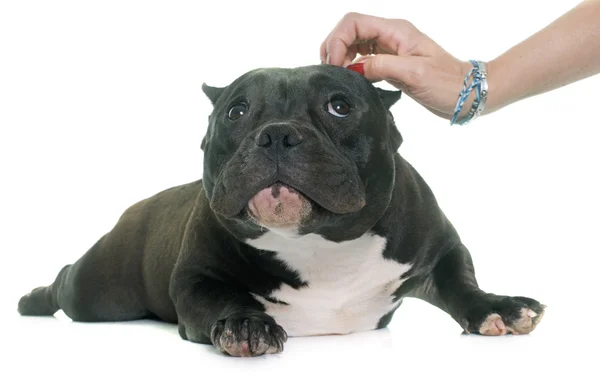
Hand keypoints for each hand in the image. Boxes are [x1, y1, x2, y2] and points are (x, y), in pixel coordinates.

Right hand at [320, 12, 473, 119]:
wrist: (466, 94)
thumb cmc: (447, 83)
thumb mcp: (414, 74)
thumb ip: (380, 67)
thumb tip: (352, 67)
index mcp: (396, 31)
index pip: (354, 22)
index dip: (337, 40)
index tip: (335, 64)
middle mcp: (390, 35)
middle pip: (349, 30)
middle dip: (334, 47)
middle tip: (333, 72)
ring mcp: (389, 48)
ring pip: (353, 42)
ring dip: (340, 56)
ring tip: (339, 76)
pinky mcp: (389, 62)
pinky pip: (362, 57)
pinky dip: (350, 65)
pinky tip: (351, 78)